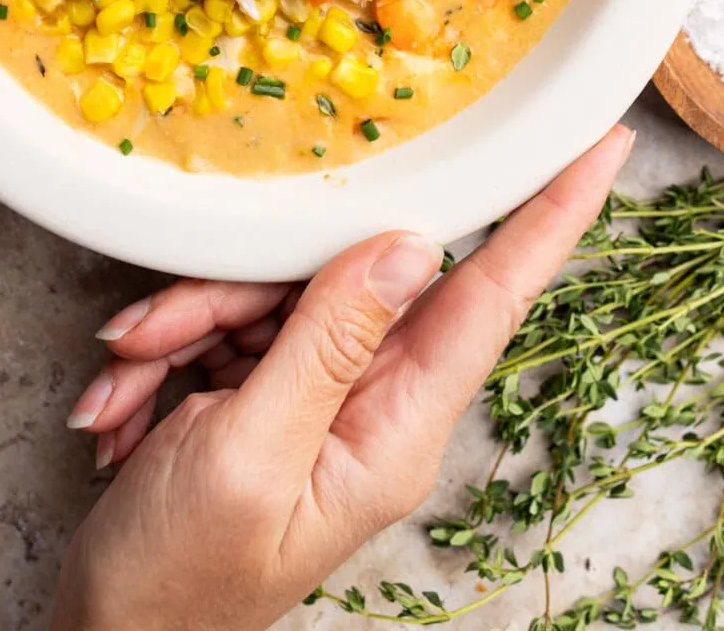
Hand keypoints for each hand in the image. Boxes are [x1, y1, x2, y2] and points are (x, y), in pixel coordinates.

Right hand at [52, 125, 633, 630]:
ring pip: (271, 293)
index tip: (602, 145)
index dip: (550, 219)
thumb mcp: (248, 453)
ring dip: (184, 328)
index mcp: (395, 433)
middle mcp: (371, 408)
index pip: (492, 302)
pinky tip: (121, 407)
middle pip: (341, 278)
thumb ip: (329, 343)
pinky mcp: (266, 393)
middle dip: (235, 287)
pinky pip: (228, 326)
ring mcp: (319, 398)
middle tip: (159, 332)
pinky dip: (167, 352)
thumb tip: (409, 246)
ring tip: (128, 385)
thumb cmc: (176, 578)